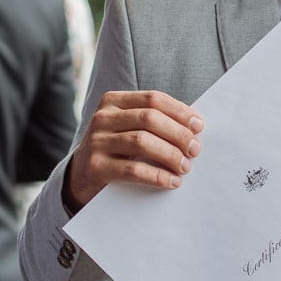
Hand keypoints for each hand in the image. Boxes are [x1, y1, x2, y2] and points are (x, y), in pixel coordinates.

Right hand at [65, 90, 203, 210]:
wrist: (81, 177)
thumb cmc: (116, 150)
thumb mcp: (129, 128)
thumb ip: (154, 122)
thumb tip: (194, 126)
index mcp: (113, 101)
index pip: (153, 99)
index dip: (180, 111)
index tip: (199, 126)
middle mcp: (103, 118)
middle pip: (150, 118)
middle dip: (178, 134)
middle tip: (195, 150)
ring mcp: (96, 142)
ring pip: (142, 142)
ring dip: (170, 155)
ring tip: (185, 167)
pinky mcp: (95, 167)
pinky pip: (133, 169)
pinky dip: (158, 176)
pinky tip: (171, 181)